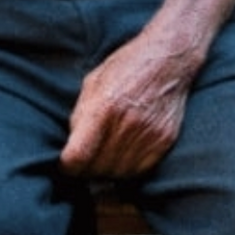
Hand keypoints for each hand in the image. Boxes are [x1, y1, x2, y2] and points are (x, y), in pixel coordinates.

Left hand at [59, 29, 191, 177]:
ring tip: (105, 152)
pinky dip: (127, 168)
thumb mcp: (93, 81)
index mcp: (104, 106)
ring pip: (117, 174)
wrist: (168, 59)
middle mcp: (127, 124)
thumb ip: (80, 114)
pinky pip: (139, 171)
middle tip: (85, 157)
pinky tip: (123, 152)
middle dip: (86, 167)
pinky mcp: (163, 142)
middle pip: (97, 169)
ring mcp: (148, 135)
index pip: (78, 156)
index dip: (68, 165)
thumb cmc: (127, 65)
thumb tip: (72, 144)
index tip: (66, 162)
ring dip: (107, 170)